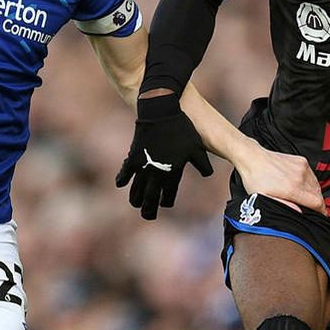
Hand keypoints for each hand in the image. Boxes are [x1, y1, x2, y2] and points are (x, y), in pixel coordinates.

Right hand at [115, 94, 212, 218]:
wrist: (160, 112)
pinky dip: (122, 180)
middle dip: (149, 210)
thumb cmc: (181, 128)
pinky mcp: (133, 158)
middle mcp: (157, 174)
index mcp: (173, 173)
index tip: (165, 204)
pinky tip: (120, 184)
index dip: (166, 201)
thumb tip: (208, 175)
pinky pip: (125, 173)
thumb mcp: (197, 147)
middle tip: (148, 216)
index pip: (168, 195)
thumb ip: (202, 164)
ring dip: (136, 199)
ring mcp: (143, 167)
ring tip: (136, 204)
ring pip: (136, 190)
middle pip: (150, 199)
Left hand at [233, 142, 322, 213]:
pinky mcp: (301, 161)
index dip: (320, 211)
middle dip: (316, 203)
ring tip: (304, 197)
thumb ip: (284, 206)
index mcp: (292, 188)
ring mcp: (302, 167)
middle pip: (318, 194)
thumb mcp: (264, 199)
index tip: (319, 215)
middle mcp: (300, 177)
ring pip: (317, 185)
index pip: (317, 202)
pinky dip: (310, 182)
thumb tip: (300, 213)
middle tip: (309, 208)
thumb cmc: (255, 178)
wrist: (252, 158)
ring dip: (314, 193)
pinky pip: (312, 175)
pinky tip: (301, 185)